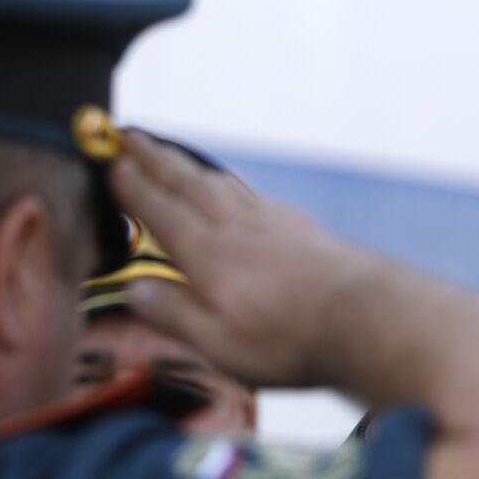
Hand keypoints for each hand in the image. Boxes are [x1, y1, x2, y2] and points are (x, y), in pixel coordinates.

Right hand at [108, 130, 378, 388]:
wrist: (368, 317)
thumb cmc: (291, 338)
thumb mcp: (216, 342)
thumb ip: (172, 312)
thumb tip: (137, 289)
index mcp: (207, 252)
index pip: (159, 209)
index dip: (131, 187)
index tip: (110, 164)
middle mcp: (238, 227)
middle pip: (189, 184)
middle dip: (155, 159)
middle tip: (130, 136)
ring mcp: (275, 224)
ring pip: (224, 185)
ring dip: (192, 168)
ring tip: (175, 157)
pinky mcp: (305, 232)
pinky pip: (257, 197)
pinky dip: (236, 187)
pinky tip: (239, 194)